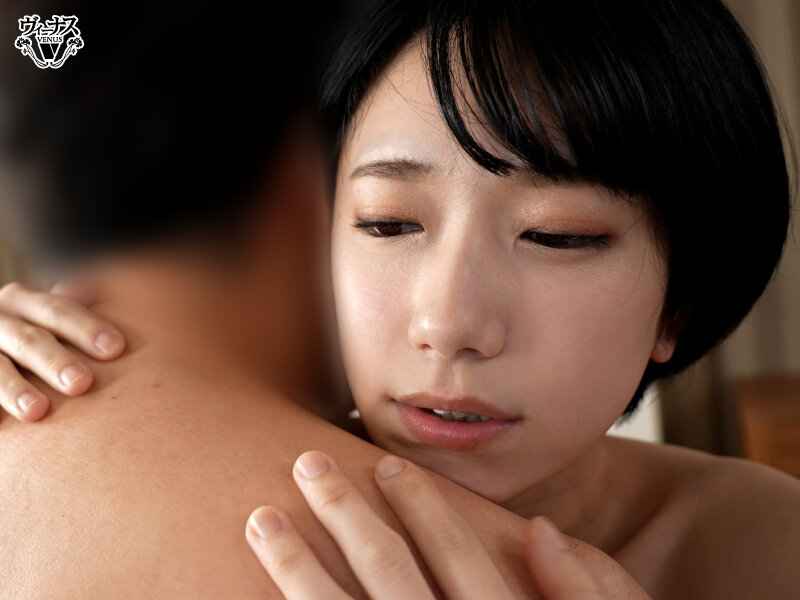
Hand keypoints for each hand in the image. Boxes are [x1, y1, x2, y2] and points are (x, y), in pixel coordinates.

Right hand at [0, 281, 124, 420]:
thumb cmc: (33, 332)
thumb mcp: (46, 314)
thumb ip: (72, 306)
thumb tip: (89, 293)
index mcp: (24, 301)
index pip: (59, 311)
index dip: (87, 327)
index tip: (115, 348)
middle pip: (29, 339)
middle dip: (56, 361)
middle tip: (82, 383)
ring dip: (15, 388)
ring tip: (38, 411)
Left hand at [246, 451, 651, 598]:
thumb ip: (586, 590)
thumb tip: (539, 528)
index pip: (451, 550)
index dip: (417, 503)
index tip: (385, 465)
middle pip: (386, 571)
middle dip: (343, 512)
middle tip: (306, 463)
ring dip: (296, 566)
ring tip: (261, 521)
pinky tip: (271, 598)